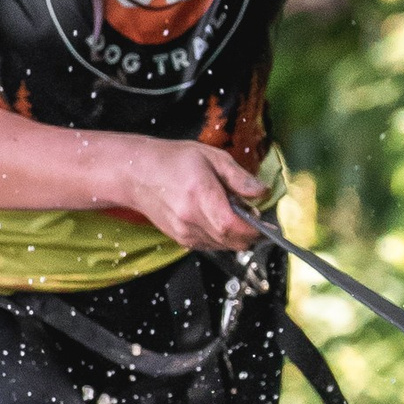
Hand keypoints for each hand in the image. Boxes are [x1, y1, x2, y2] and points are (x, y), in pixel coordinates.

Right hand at [117, 138, 267, 252]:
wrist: (137, 173)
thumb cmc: (173, 160)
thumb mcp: (212, 157)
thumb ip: (239, 178)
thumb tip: (262, 192)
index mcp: (200, 195)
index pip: (232, 226)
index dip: (254, 229)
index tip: (266, 224)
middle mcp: (190, 219)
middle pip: (231, 241)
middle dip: (249, 234)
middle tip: (254, 217)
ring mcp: (184, 232)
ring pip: (223, 246)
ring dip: (236, 236)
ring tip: (233, 213)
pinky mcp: (181, 239)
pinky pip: (211, 246)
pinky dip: (222, 238)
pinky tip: (218, 219)